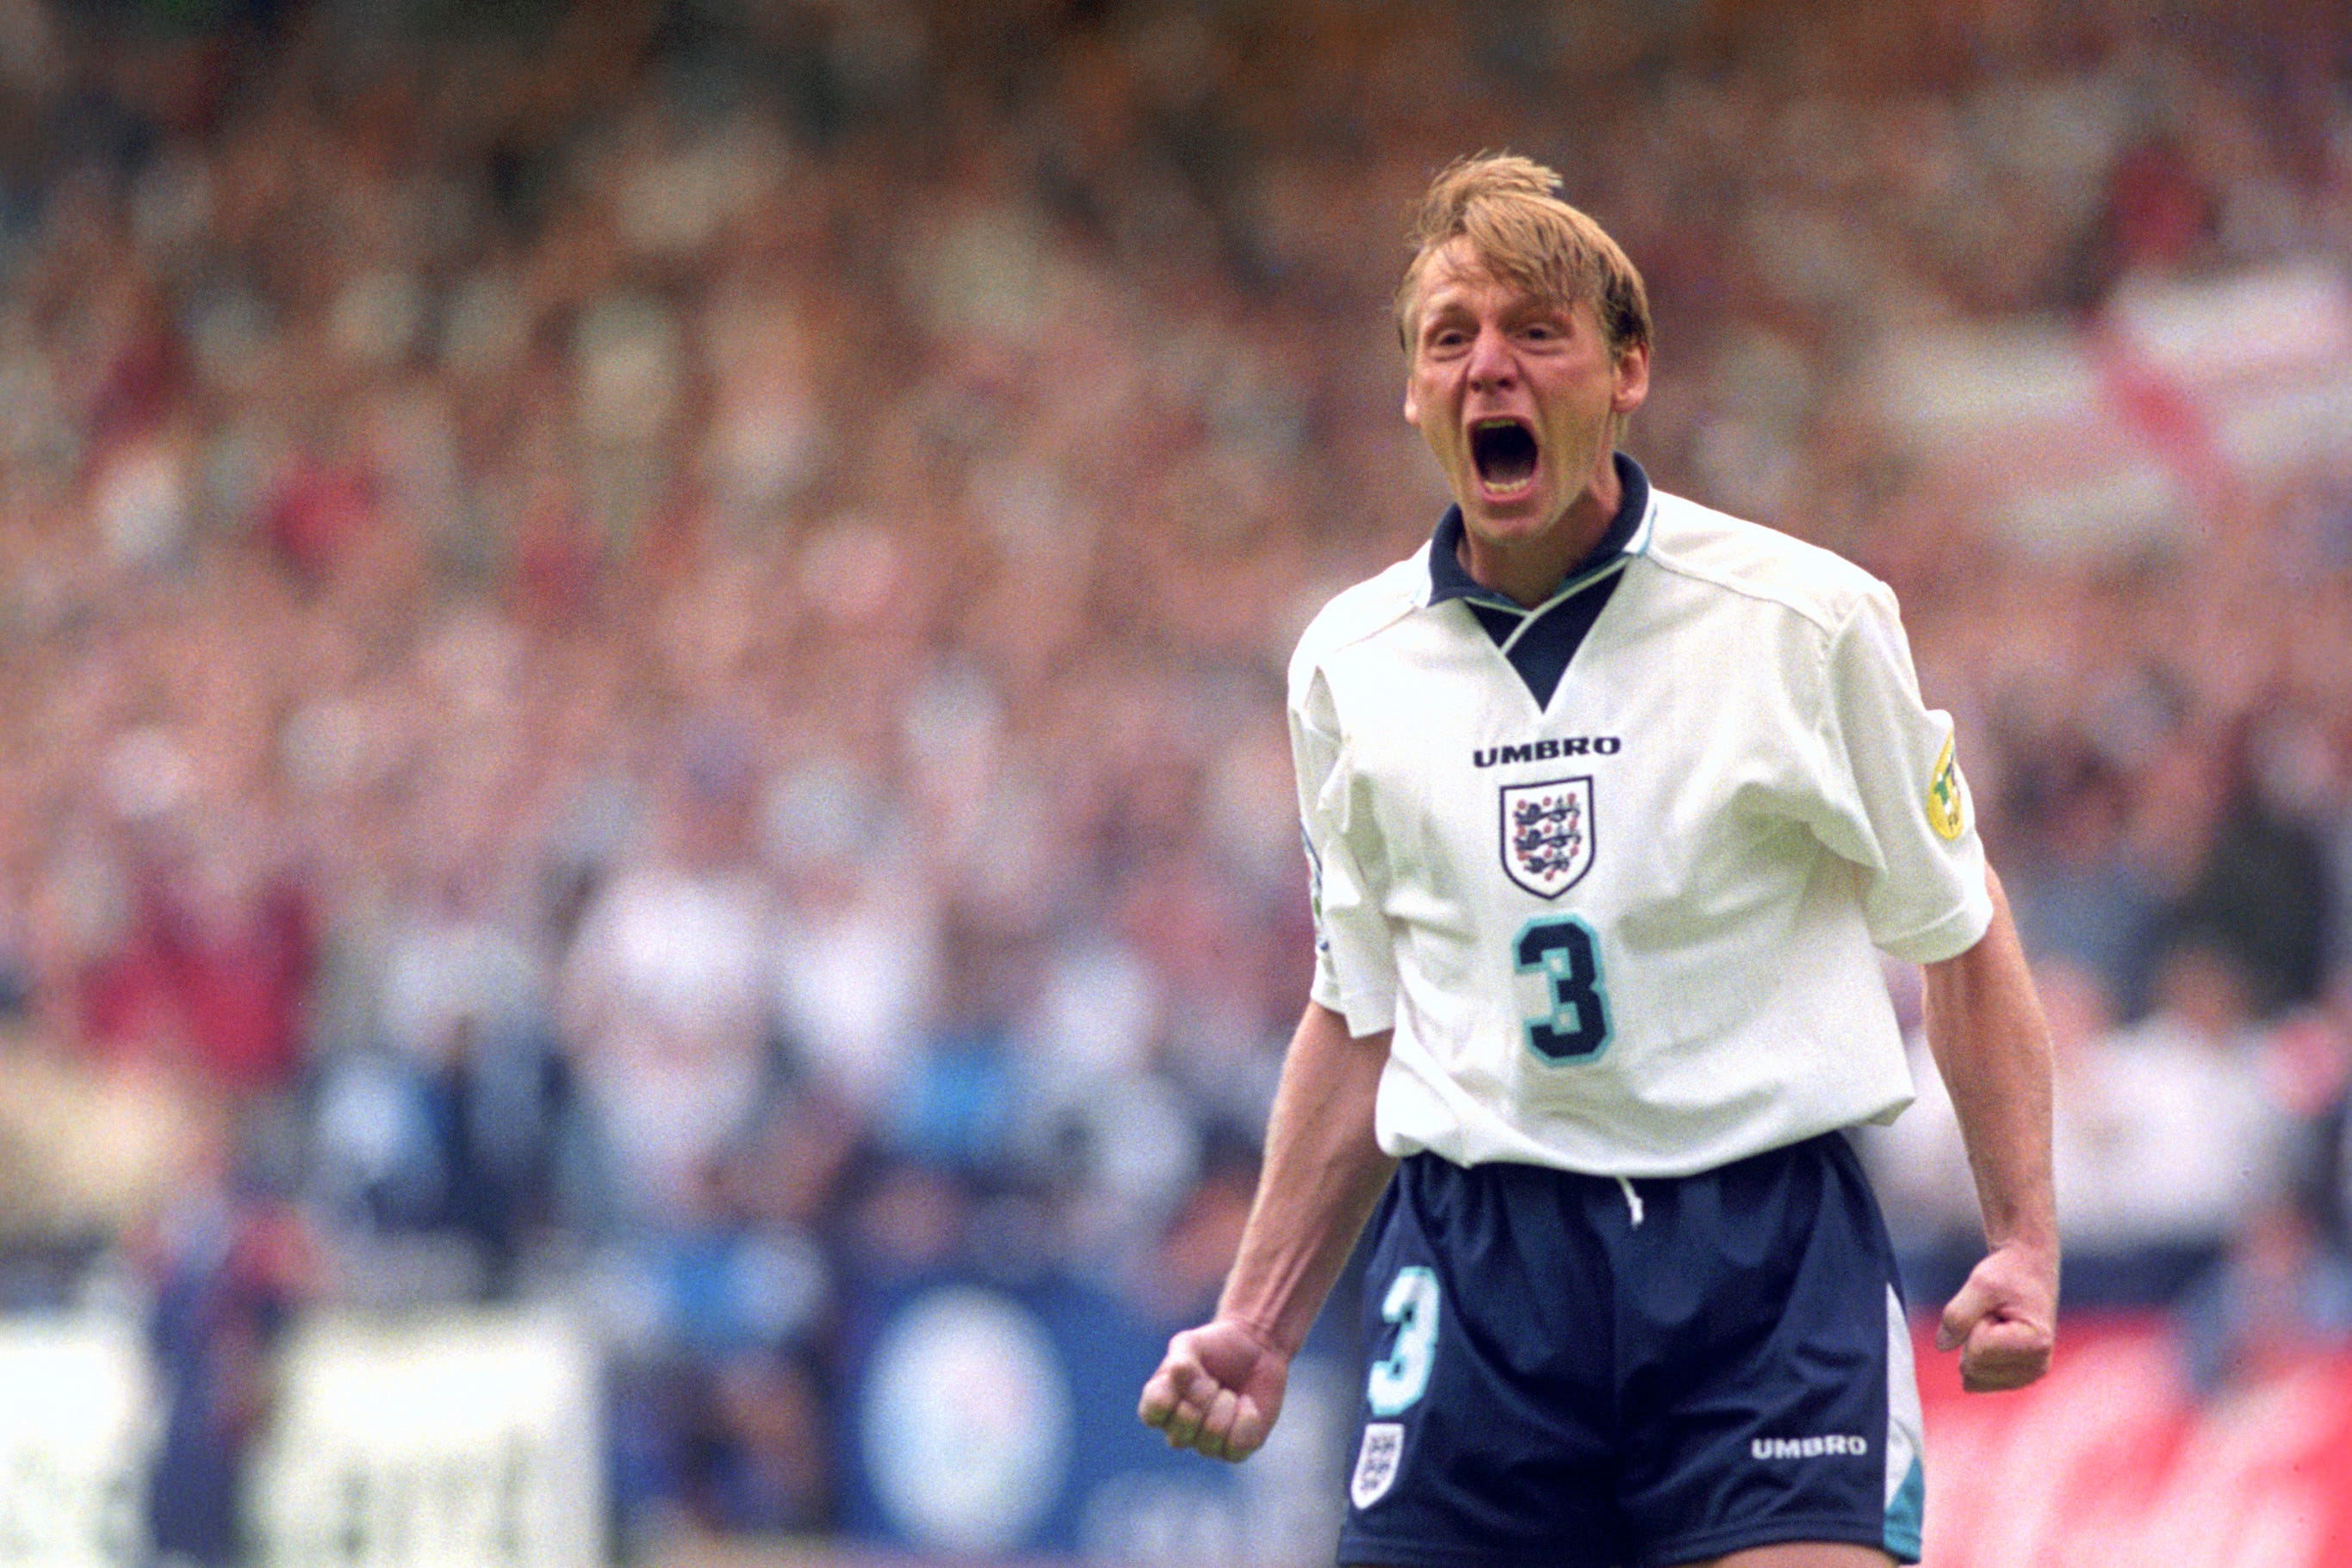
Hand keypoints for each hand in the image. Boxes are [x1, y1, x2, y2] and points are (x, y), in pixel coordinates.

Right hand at [1138, 1316, 1289, 1461]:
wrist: (1255, 1350)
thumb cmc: (1216, 1347)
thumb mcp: (1191, 1344)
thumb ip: (1180, 1359)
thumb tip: (1177, 1371)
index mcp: (1160, 1403)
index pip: (1151, 1415)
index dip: (1169, 1397)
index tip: (1185, 1370)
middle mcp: (1178, 1429)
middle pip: (1180, 1432)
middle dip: (1203, 1396)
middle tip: (1212, 1379)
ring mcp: (1205, 1443)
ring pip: (1211, 1435)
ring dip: (1226, 1404)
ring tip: (1229, 1391)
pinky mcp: (1233, 1450)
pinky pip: (1237, 1444)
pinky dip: (1246, 1418)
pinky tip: (1246, 1403)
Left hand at [1935, 1240, 2057, 1391]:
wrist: (2027, 1271)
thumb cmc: (2007, 1275)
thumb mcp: (1980, 1283)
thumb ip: (1958, 1314)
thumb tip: (1942, 1346)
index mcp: (2037, 1343)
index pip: (1978, 1349)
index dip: (1976, 1322)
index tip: (1996, 1306)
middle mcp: (2037, 1366)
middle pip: (1973, 1366)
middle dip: (1973, 1336)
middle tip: (1994, 1315)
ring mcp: (2027, 1377)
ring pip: (1972, 1377)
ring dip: (1974, 1346)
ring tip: (1995, 1325)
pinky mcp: (2015, 1379)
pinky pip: (1975, 1382)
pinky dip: (1974, 1359)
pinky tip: (1993, 1340)